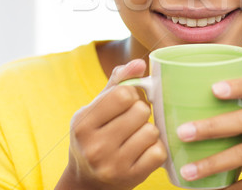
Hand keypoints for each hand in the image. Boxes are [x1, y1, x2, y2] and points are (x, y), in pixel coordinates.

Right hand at [56, 60, 166, 189]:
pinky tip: (143, 151)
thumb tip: (140, 63)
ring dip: (149, 131)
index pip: (123, 94)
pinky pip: (158, 152)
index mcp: (83, 123)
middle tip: (133, 121)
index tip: (126, 103)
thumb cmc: (95, 135)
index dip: (132, 95)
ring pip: (151, 131)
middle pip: (140, 111)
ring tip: (137, 136)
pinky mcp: (131, 178)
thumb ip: (117, 82)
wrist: (88, 182)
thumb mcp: (96, 108)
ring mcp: (113, 165)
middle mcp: (95, 146)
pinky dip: (155, 149)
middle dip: (141, 112)